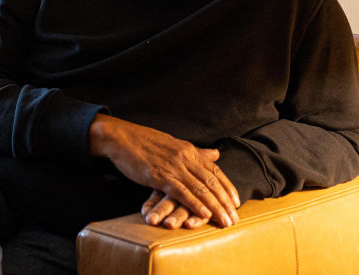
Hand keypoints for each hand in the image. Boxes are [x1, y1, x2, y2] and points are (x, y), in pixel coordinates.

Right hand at [88, 114, 239, 227]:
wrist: (121, 138)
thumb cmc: (145, 143)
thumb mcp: (174, 145)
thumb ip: (196, 152)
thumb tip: (216, 154)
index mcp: (189, 150)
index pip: (215, 171)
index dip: (228, 187)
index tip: (237, 203)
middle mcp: (185, 158)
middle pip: (212, 182)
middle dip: (225, 202)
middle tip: (234, 219)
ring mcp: (173, 167)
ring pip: (200, 189)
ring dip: (215, 207)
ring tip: (225, 221)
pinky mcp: (159, 176)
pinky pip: (182, 192)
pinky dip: (195, 204)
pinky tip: (204, 214)